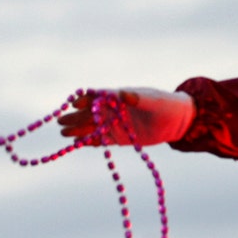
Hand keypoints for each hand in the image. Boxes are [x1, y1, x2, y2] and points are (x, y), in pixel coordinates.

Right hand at [57, 87, 194, 145]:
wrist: (176, 121)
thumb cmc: (165, 105)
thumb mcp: (153, 100)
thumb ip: (137, 98)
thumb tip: (123, 93)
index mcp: (118, 96)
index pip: (98, 97)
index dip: (86, 99)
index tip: (75, 103)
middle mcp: (113, 109)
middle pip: (90, 112)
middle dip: (75, 117)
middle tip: (62, 123)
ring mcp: (114, 123)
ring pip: (92, 126)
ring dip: (78, 130)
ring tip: (64, 134)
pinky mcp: (118, 138)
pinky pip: (101, 140)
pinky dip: (89, 142)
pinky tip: (78, 144)